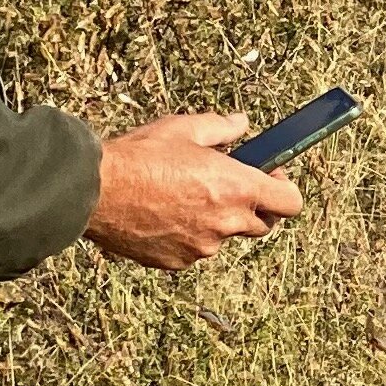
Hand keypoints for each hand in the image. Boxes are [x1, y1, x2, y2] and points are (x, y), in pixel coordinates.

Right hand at [84, 114, 303, 270]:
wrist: (93, 191)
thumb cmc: (140, 156)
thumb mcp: (185, 129)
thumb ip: (222, 128)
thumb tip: (242, 124)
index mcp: (239, 189)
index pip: (291, 203)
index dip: (283, 189)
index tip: (268, 176)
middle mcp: (226, 223)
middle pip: (262, 224)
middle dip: (252, 206)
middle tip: (228, 186)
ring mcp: (201, 247)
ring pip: (223, 237)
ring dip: (215, 221)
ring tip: (183, 197)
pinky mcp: (176, 262)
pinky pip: (193, 250)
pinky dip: (186, 236)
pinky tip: (162, 215)